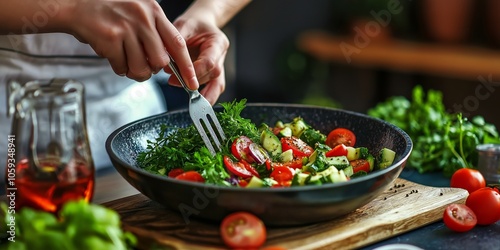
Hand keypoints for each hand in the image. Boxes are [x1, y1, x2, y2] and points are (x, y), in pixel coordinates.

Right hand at [64, 0, 198, 88]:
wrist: (76, 4)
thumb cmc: (109, 10)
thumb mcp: (139, 11)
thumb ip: (155, 31)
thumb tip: (168, 60)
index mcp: (154, 11)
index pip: (178, 43)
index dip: (186, 66)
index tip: (192, 81)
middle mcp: (143, 18)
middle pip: (161, 61)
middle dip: (153, 70)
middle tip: (143, 66)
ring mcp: (127, 28)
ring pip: (142, 68)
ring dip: (135, 72)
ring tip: (127, 63)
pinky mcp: (111, 39)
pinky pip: (122, 67)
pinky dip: (118, 68)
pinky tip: (113, 56)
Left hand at [167, 17, 229, 104]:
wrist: (201, 25)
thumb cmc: (193, 24)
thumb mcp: (183, 25)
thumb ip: (177, 42)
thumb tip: (167, 59)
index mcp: (218, 42)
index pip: (210, 61)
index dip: (197, 72)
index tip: (181, 78)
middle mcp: (222, 55)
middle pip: (213, 74)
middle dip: (195, 82)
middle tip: (174, 83)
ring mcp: (220, 65)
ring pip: (217, 84)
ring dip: (204, 95)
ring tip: (193, 104)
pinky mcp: (214, 74)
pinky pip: (214, 88)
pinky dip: (208, 98)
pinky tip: (199, 106)